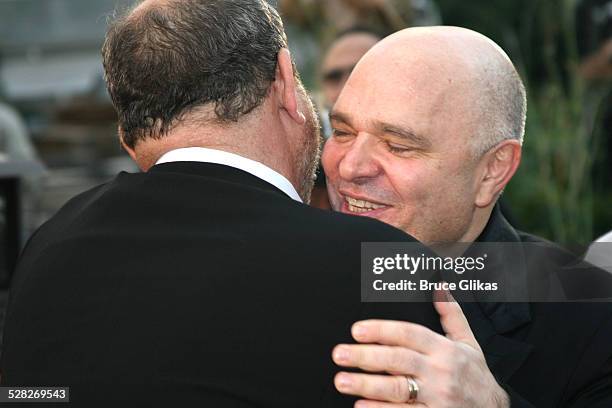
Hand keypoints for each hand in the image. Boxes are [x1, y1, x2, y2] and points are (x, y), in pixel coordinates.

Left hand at [332, 289, 508, 406]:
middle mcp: (440, 372)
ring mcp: (437, 398)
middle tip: (339, 353)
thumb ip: (451, 314)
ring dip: (366, 384)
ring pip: (396, 389)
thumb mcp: (469, 342)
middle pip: (398, 360)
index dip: (382, 330)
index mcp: (445, 349)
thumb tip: (439, 286)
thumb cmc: (476, 376)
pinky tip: (360, 405)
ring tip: (342, 380)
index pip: (409, 334)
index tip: (357, 330)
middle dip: (365, 356)